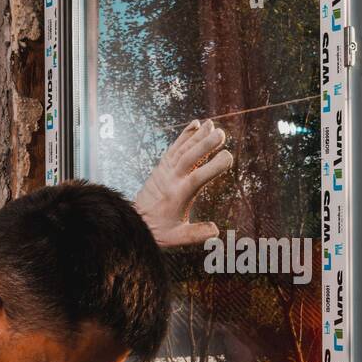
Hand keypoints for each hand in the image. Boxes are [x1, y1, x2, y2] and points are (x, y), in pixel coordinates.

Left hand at [134, 119, 232, 247]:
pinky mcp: (162, 166)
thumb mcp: (178, 237)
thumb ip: (196, 234)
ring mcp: (165, 170)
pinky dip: (185, 135)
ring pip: (182, 149)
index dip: (212, 166)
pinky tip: (197, 124)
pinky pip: (174, 147)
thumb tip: (216, 232)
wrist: (134, 221)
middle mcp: (171, 179)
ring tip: (213, 125)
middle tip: (221, 134)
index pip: (197, 178)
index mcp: (178, 195)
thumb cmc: (158, 230)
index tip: (228, 157)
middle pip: (189, 158)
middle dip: (205, 145)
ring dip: (197, 136)